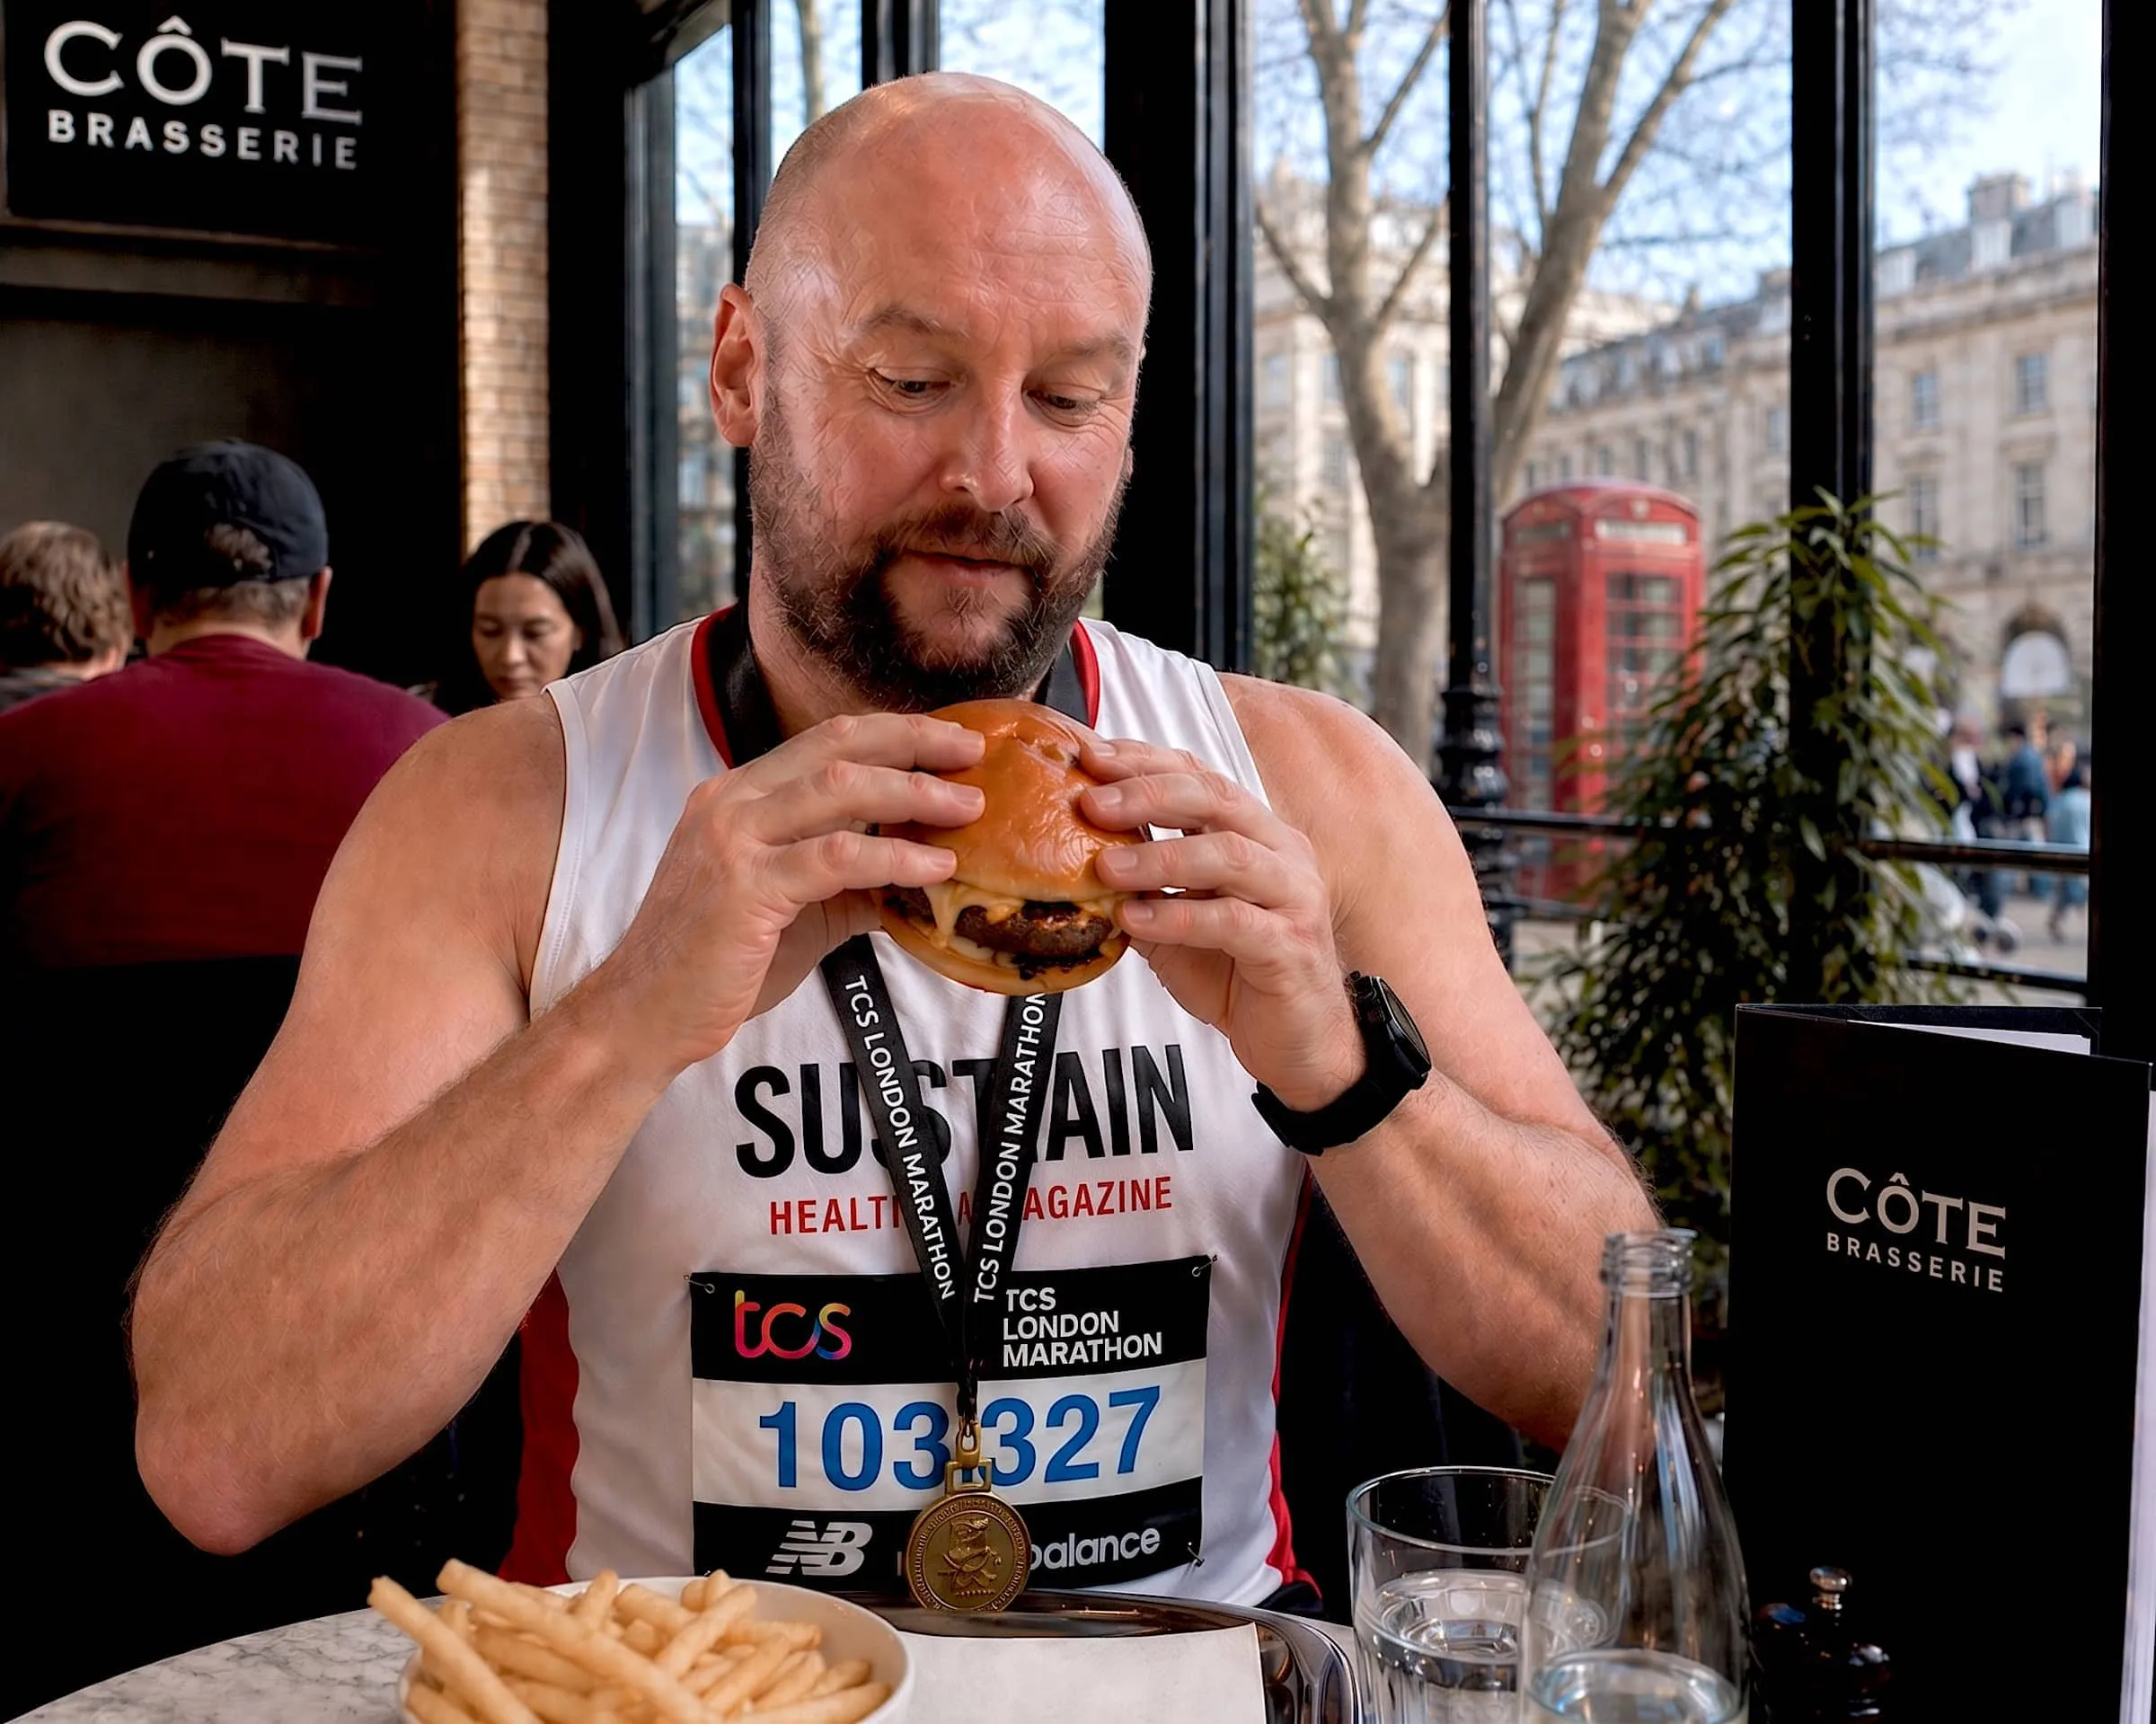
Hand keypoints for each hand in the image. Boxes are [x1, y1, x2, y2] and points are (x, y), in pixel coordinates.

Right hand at [585, 713, 986, 1074]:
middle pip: (838, 744)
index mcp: (737, 795)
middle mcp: (730, 801)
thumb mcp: (794, 911)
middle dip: (914, 742)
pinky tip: (937, 867)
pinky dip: (896, 856)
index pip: (826, 741)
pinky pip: (837, 857)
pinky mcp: (744, 886)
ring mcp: (732, 839)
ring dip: (915, 792)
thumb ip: (850, 884)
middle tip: (974, 754)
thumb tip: (924, 876)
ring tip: (969, 808)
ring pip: (841, 788)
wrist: (642, 1017)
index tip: (951, 741)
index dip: (894, 734)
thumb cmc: (717, 968)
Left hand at [1078, 737, 1364, 1110]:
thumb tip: (1073, 856)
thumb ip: (1142, 885)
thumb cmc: (1238, 973)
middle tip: (1092, 803)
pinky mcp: (1292, 946)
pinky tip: (1135, 918)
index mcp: (1256, 833)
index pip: (1199, 776)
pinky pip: (1232, 921)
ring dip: (1160, 855)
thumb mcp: (1177, 920)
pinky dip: (1178, 916)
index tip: (1090, 756)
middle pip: (1215, 798)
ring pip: (1228, 854)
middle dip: (1148, 793)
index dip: (1145, 761)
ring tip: (1105, 867)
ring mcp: (1294, 896)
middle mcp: (1281, 853)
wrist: (1295, 1042)